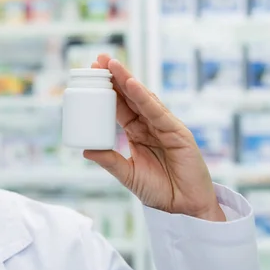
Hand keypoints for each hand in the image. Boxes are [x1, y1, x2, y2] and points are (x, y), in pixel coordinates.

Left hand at [84, 54, 225, 221]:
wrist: (184, 210)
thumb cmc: (158, 191)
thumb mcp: (128, 174)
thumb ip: (109, 161)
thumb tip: (85, 149)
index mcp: (137, 133)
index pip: (120, 106)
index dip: (107, 90)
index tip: (91, 74)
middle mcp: (150, 125)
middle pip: (130, 96)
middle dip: (115, 77)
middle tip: (99, 59)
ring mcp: (165, 127)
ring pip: (143, 98)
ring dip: (127, 80)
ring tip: (111, 64)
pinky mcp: (178, 133)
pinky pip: (157, 112)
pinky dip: (145, 97)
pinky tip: (132, 84)